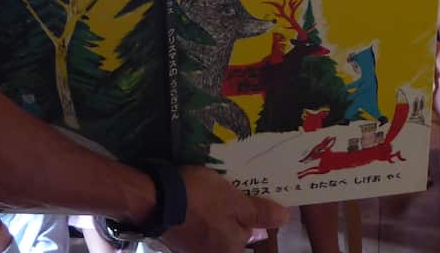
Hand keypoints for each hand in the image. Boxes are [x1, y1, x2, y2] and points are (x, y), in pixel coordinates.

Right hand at [161, 166, 286, 252]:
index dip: (254, 215)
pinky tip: (196, 199)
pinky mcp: (177, 241)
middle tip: (231, 192)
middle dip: (234, 216)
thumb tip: (285, 218)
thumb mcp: (236, 201)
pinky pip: (197, 229)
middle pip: (233, 235)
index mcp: (232, 249)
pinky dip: (199, 216)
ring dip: (216, 215)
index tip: (250, 197)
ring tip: (213, 192)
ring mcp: (193, 250)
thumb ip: (260, 213)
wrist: (154, 200)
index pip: (254, 235)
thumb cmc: (202, 200)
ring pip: (214, 231)